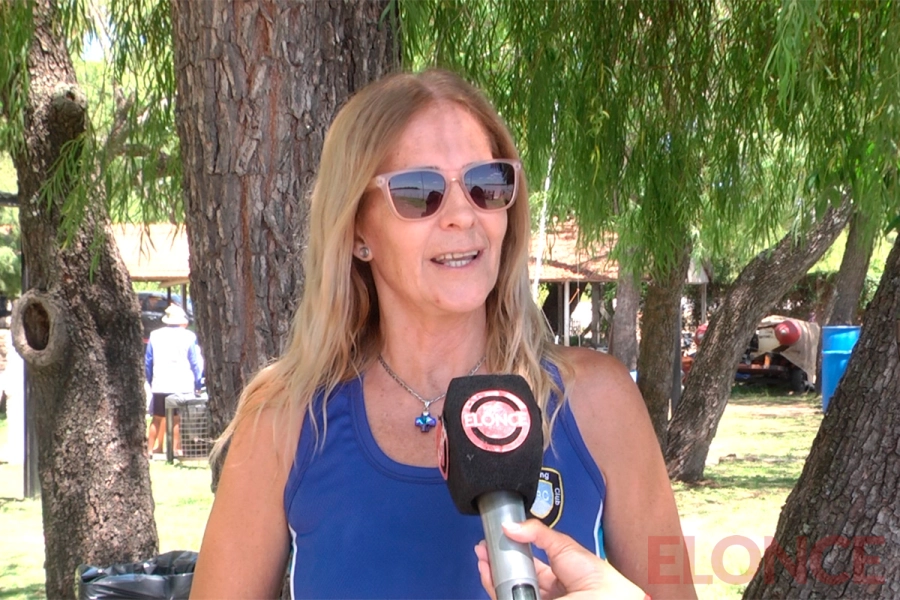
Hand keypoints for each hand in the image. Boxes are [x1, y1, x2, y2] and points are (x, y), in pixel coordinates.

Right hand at [474, 519, 646, 599]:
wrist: (603, 597)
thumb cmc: (595, 578)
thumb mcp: (564, 546)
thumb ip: (537, 533)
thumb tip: (510, 525)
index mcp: (559, 576)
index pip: (529, 563)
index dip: (512, 551)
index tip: (498, 539)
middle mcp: (548, 592)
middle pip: (516, 577)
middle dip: (498, 561)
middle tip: (484, 548)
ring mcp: (538, 599)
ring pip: (508, 589)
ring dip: (492, 573)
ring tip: (483, 557)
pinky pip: (506, 597)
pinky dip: (493, 586)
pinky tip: (487, 572)